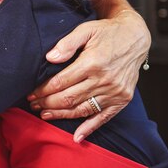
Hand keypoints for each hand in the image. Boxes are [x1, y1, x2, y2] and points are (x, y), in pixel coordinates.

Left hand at [28, 10, 150, 141]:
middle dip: (47, 103)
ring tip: (45, 115)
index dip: (44, 90)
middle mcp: (104, 80)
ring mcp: (114, 92)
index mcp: (92, 62)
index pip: (61, 82)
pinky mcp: (122, 99)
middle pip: (69, 98)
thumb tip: (50, 58)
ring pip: (82, 109)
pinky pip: (103, 117)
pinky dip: (89, 128)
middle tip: (34, 105)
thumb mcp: (86, 30)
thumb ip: (67, 43)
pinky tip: (76, 137)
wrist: (135, 37)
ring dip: (61, 115)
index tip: (32, 93)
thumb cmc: (107, 32)